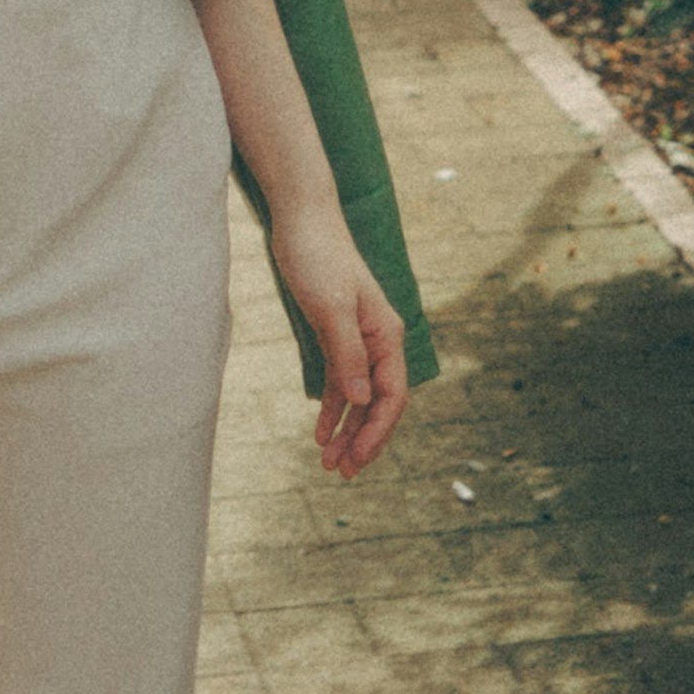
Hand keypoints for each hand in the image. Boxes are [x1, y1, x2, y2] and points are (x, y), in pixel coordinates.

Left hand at [269, 204, 412, 478]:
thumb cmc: (318, 257)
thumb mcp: (331, 307)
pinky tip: (320, 433)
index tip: (356, 461)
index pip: (392, 396)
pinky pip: (342, 382)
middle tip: (341, 474)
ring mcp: (359, 339)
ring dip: (347, 431)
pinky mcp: (337, 335)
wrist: (302, 219)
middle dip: (363, 440)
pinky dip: (333, 408)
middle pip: (379, 403)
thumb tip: (363, 400)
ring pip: (360, 398)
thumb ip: (347, 353)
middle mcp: (379, 341)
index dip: (377, 433)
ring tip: (328, 464)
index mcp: (386, 335)